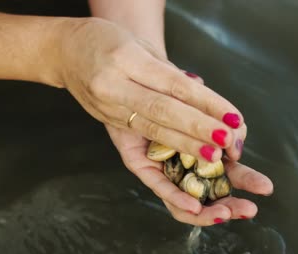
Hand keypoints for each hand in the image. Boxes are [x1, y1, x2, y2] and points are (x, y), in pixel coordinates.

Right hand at [58, 18, 243, 162]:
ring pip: (152, 130)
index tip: (233, 117)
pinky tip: (185, 169)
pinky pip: (141, 143)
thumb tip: (202, 93)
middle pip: (163, 111)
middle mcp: (114, 87)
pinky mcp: (110, 125)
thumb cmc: (107, 41)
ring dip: (186, 145)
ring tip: (214, 155)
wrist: (65, 52)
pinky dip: (166, 157)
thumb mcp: (140, 45)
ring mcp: (109, 109)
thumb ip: (170, 72)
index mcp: (125, 59)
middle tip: (229, 140)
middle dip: (198, 128)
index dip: (206, 102)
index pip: (173, 85)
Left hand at [105, 67, 271, 225]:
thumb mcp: (191, 89)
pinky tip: (194, 207)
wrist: (125, 66)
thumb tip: (234, 122)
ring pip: (186, 193)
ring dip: (209, 206)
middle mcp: (182, 157)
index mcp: (200, 143)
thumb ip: (210, 106)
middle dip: (233, 200)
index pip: (227, 170)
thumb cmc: (163, 77)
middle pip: (210, 187)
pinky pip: (157, 183)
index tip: (266, 188)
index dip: (245, 180)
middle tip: (252, 207)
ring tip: (229, 211)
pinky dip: (175, 196)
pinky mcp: (138, 160)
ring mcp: (161, 162)